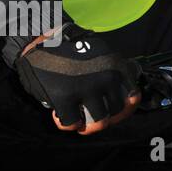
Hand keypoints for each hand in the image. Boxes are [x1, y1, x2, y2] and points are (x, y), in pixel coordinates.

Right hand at [15, 25, 140, 134]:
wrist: (39, 45)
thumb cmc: (71, 52)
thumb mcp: (101, 53)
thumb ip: (116, 71)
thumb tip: (129, 95)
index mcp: (117, 66)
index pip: (133, 98)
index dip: (124, 109)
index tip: (112, 113)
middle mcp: (106, 77)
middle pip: (116, 112)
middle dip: (104, 117)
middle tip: (91, 115)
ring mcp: (86, 88)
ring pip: (98, 123)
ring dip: (87, 125)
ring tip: (78, 118)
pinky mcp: (65, 98)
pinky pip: (72, 124)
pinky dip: (67, 124)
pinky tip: (60, 114)